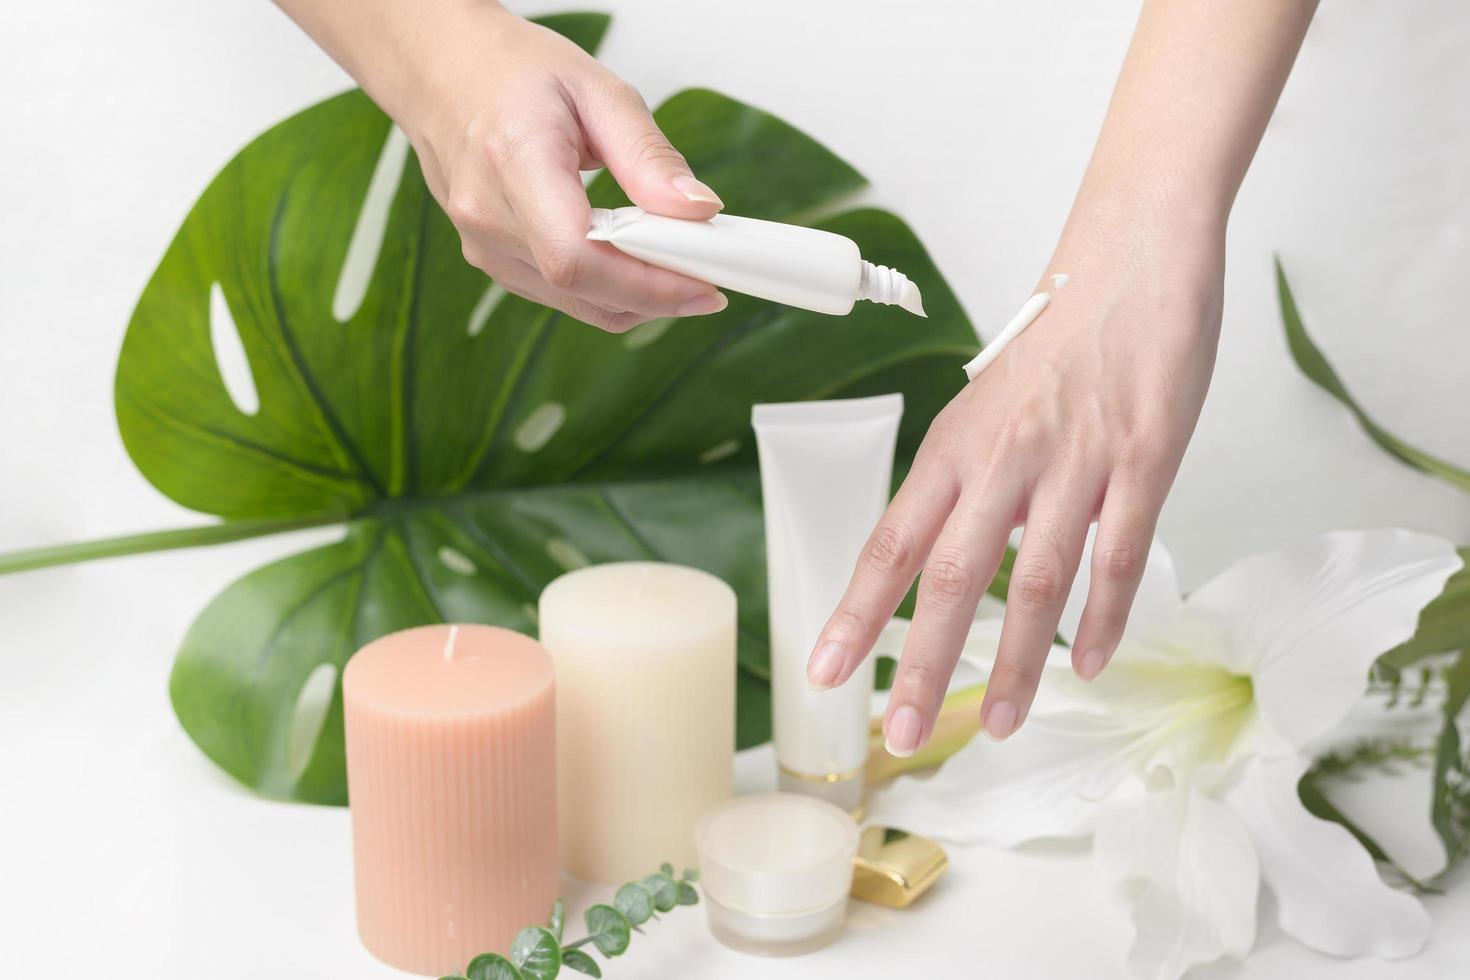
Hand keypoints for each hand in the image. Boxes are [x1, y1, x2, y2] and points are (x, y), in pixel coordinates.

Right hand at [404, 9, 726, 330]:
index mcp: (513, 160)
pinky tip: (632, 260)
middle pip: (582, 289)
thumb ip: (649, 156)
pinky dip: (606, 289)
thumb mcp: (598, 90)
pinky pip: (559, 295)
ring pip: (576, 303)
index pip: (577, 256)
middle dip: (655, 296)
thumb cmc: (513, 71)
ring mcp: (482, 245)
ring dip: (634, 298)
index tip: (703, 284)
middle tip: (708, 278)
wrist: (442, 70)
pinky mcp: (491, 260)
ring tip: (674, 263)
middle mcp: (487, 215)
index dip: (645, 285)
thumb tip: (698, 211)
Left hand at [806, 205, 1224, 751]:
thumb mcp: (986, 407)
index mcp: (953, 444)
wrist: (1130, 256)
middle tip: (897, 732)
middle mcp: (1002, 455)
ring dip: (1014, 662)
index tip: (824, 672)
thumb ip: (965, 483)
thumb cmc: (1056, 337)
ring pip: (1036, 578)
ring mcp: (1074, 459)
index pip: (891, 542)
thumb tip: (942, 559)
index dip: (857, 612)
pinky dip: (1104, 617)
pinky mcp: (1144, 457)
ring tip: (994, 724)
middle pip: (952, 575)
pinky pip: (1120, 553)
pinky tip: (1088, 664)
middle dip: (920, 662)